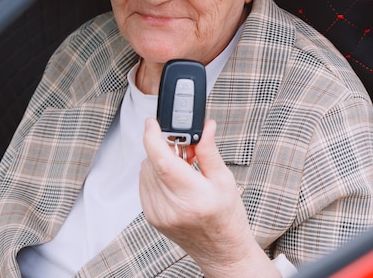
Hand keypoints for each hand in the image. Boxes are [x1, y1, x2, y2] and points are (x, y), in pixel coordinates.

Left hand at [139, 118, 279, 277]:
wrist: (221, 250)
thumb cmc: (227, 217)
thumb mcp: (224, 180)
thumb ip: (209, 151)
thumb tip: (204, 126)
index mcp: (192, 196)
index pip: (162, 160)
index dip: (153, 137)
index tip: (153, 123)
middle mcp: (170, 206)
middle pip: (153, 162)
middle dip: (166, 147)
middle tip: (186, 148)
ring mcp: (157, 213)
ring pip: (146, 170)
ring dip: (160, 160)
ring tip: (184, 165)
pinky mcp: (151, 216)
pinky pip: (145, 183)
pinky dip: (156, 174)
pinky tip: (175, 178)